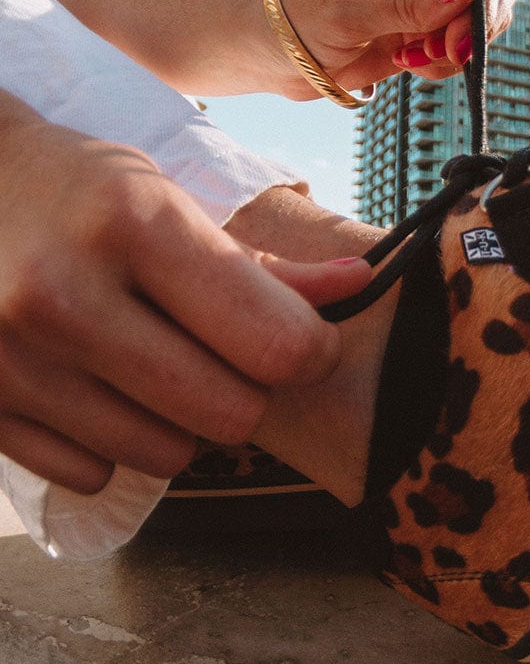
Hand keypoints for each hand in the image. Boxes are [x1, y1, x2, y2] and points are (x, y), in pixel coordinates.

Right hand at [0, 97, 370, 493]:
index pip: (275, 343)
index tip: (303, 339)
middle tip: (223, 353)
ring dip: (180, 420)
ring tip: (152, 362)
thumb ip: (268, 262)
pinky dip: (110, 441)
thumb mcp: (170, 200)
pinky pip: (94, 472)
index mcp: (134, 223)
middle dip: (246, 389)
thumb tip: (360, 283)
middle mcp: (63, 293)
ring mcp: (9, 358)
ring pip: (167, 455)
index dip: (310, 351)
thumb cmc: (80, 190)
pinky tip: (92, 383)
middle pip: (230, 413)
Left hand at [279, 0, 522, 91]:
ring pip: (486, 20)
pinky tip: (409, 63)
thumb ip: (410, 4)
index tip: (457, 44)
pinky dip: (447, 64)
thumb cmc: (302, 20)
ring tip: (413, 58)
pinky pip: (466, 47)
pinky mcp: (430, 30)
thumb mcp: (350, 13)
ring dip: (461, 49)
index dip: (481, 0)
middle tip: (444, 55)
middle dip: (477, 27)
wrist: (280, 54)